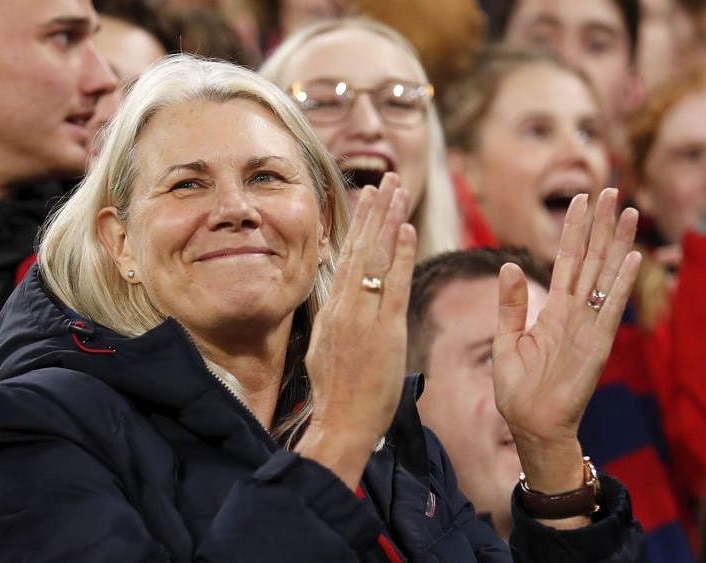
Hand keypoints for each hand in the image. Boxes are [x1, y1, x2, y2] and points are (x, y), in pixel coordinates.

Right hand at [296, 173, 417, 488]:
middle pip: (361, 249)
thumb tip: (342, 296)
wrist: (340, 423)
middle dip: (374, 212)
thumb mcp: (324, 348)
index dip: (359, 225)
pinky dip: (401, 255)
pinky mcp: (385, 332)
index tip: (367, 197)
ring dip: (388, 221)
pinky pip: (395, 286)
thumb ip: (335, 319)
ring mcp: (363, 317)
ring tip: (397, 190)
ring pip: (376, 259)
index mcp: (331, 311)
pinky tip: (407, 229)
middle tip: (386, 180)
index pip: (348, 257)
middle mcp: (344, 307)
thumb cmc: (336, 394)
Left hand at [493, 188, 641, 495]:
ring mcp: (589, 326)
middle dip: (598, 225)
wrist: (530, 423)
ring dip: (615, 243)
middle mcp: (576, 312)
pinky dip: (622, 283)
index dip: (572, 231)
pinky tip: (631, 257)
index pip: (566, 261)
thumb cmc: (518, 387)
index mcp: (553, 310)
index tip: (579, 199)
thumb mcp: (507, 340)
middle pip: (590, 259)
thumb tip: (508, 265)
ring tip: (625, 211)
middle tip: (609, 190)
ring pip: (605, 275)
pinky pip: (611, 308)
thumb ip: (510, 304)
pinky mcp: (597, 344)